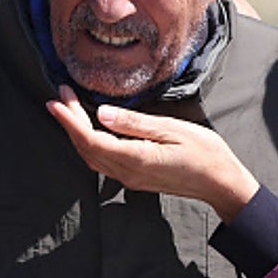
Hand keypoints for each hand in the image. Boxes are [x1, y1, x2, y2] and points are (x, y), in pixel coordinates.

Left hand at [46, 85, 259, 221]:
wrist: (220, 182)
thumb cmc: (204, 153)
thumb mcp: (171, 129)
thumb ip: (134, 123)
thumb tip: (102, 113)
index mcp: (134, 158)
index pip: (90, 138)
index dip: (70, 119)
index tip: (56, 99)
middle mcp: (127, 173)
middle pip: (86, 147)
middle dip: (69, 122)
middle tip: (61, 95)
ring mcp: (130, 178)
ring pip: (91, 157)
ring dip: (77, 133)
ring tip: (68, 109)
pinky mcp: (135, 178)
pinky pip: (103, 161)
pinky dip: (90, 144)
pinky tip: (90, 129)